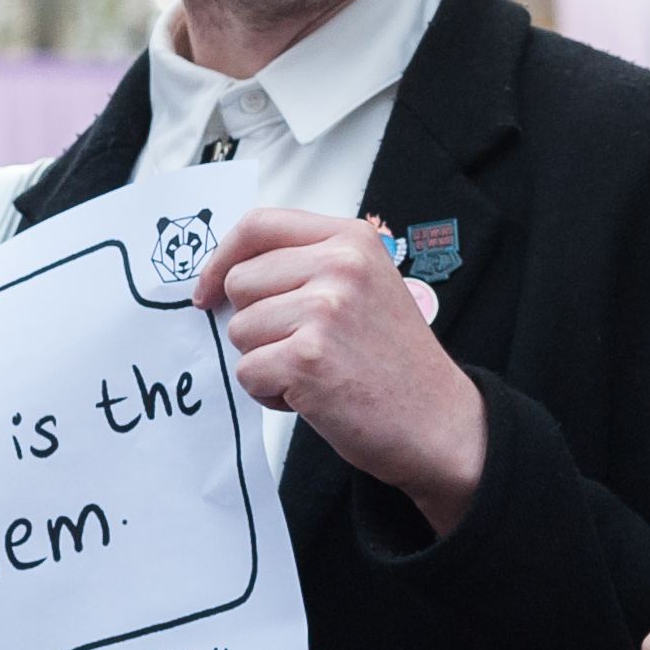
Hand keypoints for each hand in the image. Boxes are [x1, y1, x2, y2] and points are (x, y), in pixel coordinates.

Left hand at [197, 208, 484, 532]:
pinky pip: (248, 372)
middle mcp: (341, 266)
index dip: (222, 258)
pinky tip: (313, 395)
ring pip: (240, 330)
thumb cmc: (397, 365)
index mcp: (353, 240)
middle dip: (255, 322)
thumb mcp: (366, 288)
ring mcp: (325, 311)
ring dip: (266, 361)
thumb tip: (227, 274)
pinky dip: (271, 393)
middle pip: (240, 282)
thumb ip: (309, 267)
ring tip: (316, 372)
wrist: (441, 424)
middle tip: (303, 347)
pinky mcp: (308, 359)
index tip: (209, 289)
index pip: (259, 225)